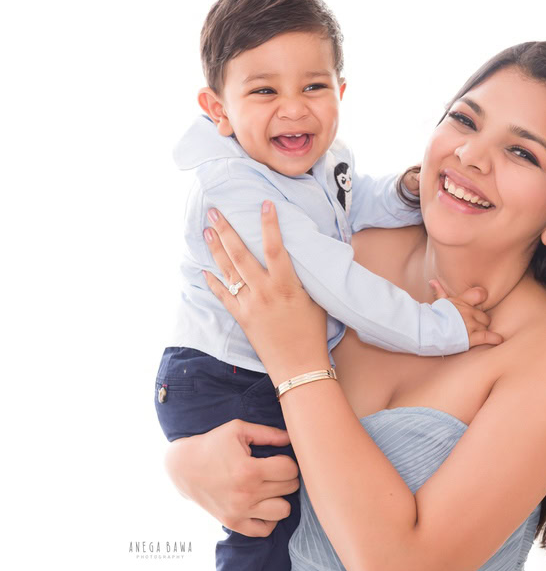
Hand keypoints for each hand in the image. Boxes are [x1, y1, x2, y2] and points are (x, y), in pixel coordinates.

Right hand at [165, 420, 299, 536]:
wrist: (182, 467)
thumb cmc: (212, 445)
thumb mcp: (237, 430)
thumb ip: (268, 433)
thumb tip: (292, 438)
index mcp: (248, 470)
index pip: (290, 469)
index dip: (288, 461)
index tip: (277, 459)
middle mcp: (246, 494)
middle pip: (290, 488)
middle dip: (286, 477)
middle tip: (273, 471)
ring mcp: (240, 511)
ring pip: (283, 511)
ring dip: (281, 498)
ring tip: (270, 489)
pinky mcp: (233, 523)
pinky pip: (265, 530)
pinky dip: (269, 519)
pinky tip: (263, 505)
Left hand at [202, 201, 328, 382]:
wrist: (299, 367)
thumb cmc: (312, 334)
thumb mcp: (315, 301)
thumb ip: (304, 278)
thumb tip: (301, 257)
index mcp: (287, 285)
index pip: (275, 247)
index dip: (269, 224)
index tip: (263, 203)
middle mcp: (265, 292)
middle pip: (240, 254)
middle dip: (226, 230)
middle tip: (215, 211)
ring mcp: (250, 305)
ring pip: (228, 272)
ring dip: (215, 249)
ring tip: (206, 231)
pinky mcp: (242, 319)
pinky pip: (223, 297)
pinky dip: (213, 282)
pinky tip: (204, 270)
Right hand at [428, 279, 503, 348]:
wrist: (427, 331)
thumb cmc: (432, 317)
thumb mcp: (438, 303)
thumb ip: (439, 292)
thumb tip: (432, 281)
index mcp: (461, 302)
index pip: (479, 293)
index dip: (482, 297)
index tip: (482, 300)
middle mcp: (468, 312)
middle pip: (484, 316)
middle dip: (480, 321)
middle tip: (471, 325)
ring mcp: (470, 325)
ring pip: (485, 326)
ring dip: (481, 331)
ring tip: (474, 334)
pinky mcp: (471, 338)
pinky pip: (487, 336)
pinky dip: (494, 338)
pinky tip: (498, 339)